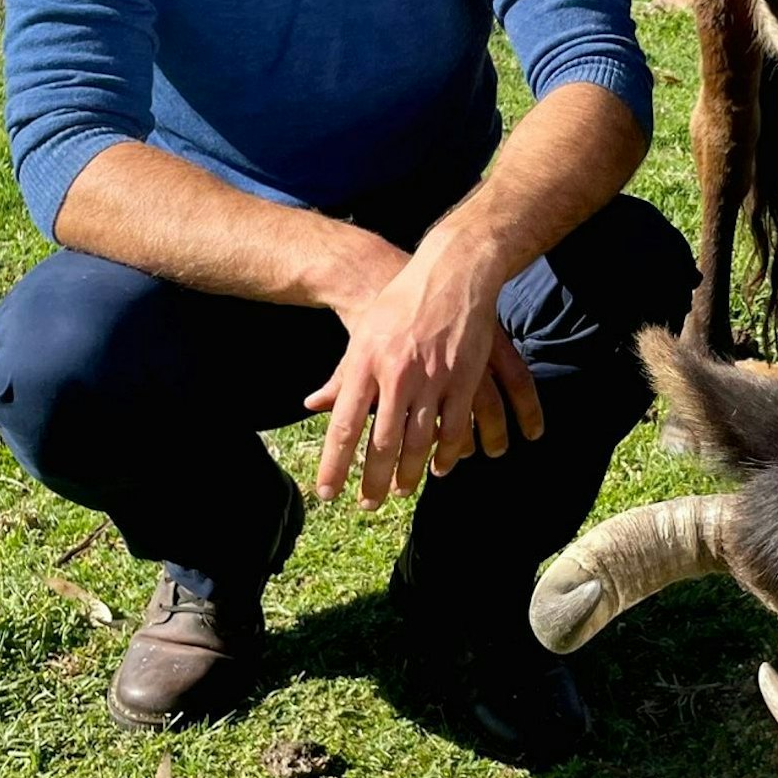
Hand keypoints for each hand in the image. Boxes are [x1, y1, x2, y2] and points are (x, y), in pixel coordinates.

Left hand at [305, 250, 543, 508]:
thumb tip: (313, 404)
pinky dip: (447, 454)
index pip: (343, 427)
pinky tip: (440, 468)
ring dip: (408, 474)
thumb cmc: (399, 303)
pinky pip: (454, 427)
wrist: (449, 272)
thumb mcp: (363, 335)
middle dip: (372, 481)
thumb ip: (342, 376)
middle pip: (380, 443)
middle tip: (368, 505)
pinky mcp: (464, 377)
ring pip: (418, 442)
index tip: (328, 494)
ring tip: (399, 492)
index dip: (335, 466)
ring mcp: (432, 378)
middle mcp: (396, 374)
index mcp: (365, 363)